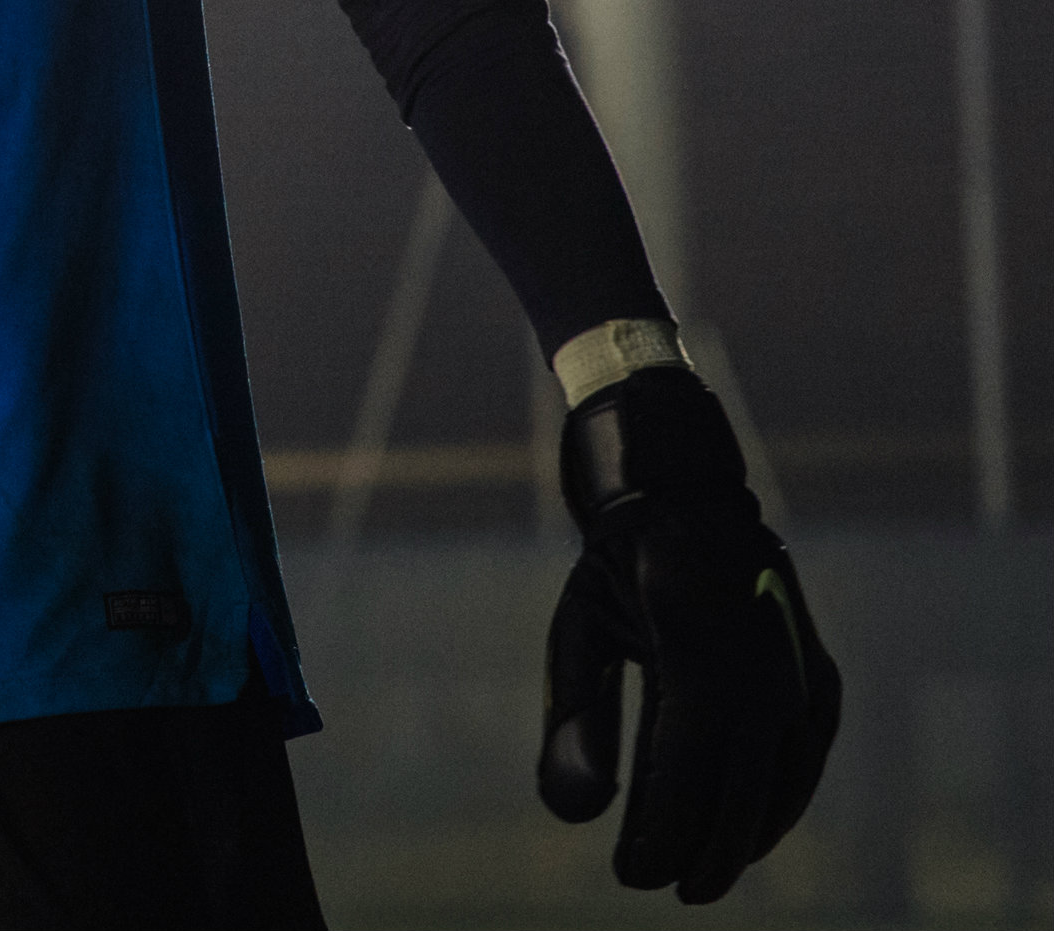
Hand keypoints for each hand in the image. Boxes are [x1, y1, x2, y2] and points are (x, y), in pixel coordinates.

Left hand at [537, 366, 840, 900]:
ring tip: (700, 875)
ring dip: (744, 834)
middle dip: (705, 848)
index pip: (689, 760)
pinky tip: (749, 833)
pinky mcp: (818, 674)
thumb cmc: (618, 567)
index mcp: (697, 639)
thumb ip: (575, 721)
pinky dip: (779, 800)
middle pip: (742, 783)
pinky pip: (804, 755)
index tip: (634, 874)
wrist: (687, 497)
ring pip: (781, 777)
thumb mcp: (579, 632)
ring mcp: (799, 665)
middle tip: (666, 890)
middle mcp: (762, 656)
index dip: (667, 827)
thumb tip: (569, 815)